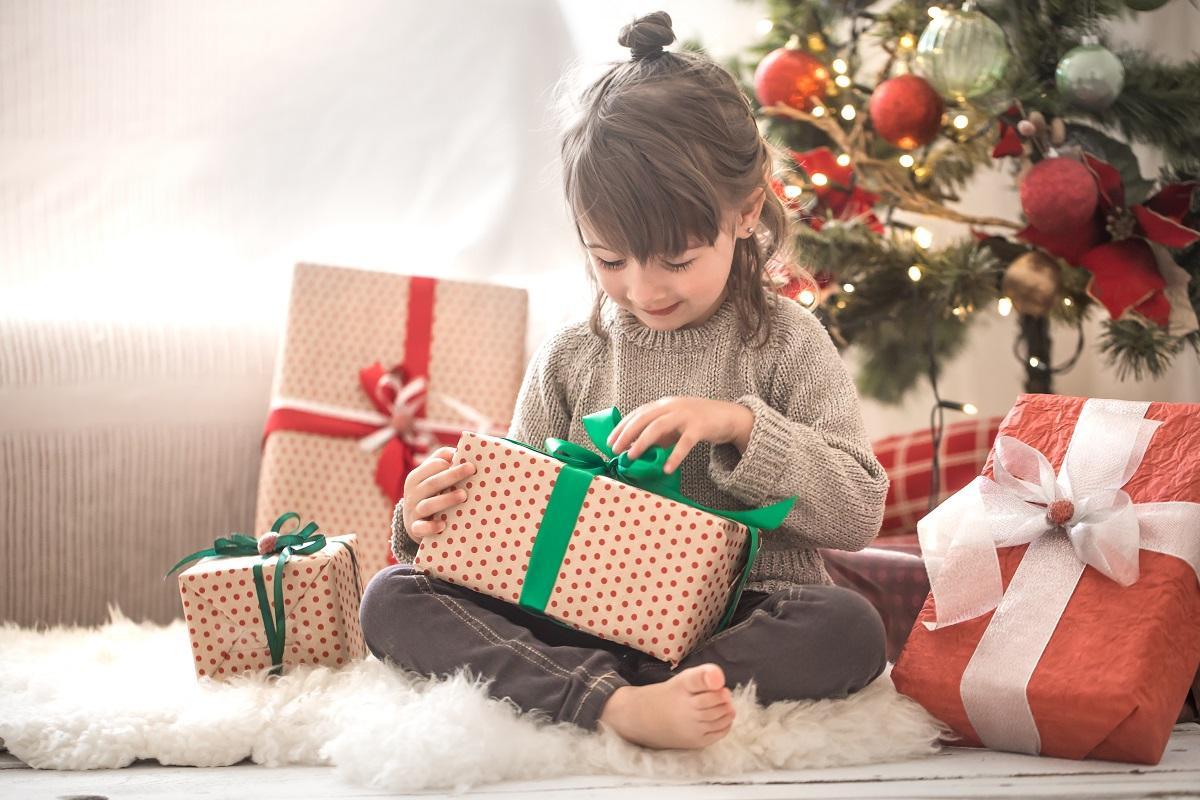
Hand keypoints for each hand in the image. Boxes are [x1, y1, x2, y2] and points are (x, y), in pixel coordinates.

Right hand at [401, 446, 475, 540]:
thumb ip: (441, 461)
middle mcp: (412, 493)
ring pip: (428, 505)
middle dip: (452, 475)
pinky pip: (421, 528)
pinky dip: (431, 527)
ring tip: (464, 495)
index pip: (431, 466)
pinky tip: (443, 524)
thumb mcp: (431, 477)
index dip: (447, 463)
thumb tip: (459, 450)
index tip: (467, 462)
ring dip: (446, 499)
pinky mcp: (415, 528)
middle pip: (432, 483)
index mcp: (416, 478)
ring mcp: (413, 511)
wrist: (413, 523)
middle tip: (471, 469)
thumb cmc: (430, 494)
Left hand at [606, 397, 753, 474]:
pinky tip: (666, 469)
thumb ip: (657, 434)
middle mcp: (673, 406)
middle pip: (644, 418)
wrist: (729, 417)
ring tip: (631, 457)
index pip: (638, 413)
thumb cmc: (697, 422)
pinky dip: (674, 456)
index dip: (622, 426)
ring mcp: (686, 415)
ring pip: (658, 427)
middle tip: (614, 450)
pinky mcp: (700, 427)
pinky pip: (684, 443)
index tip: (609, 441)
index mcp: (664, 405)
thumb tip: (633, 447)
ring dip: (642, 442)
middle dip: (626, 434)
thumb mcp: (674, 426)